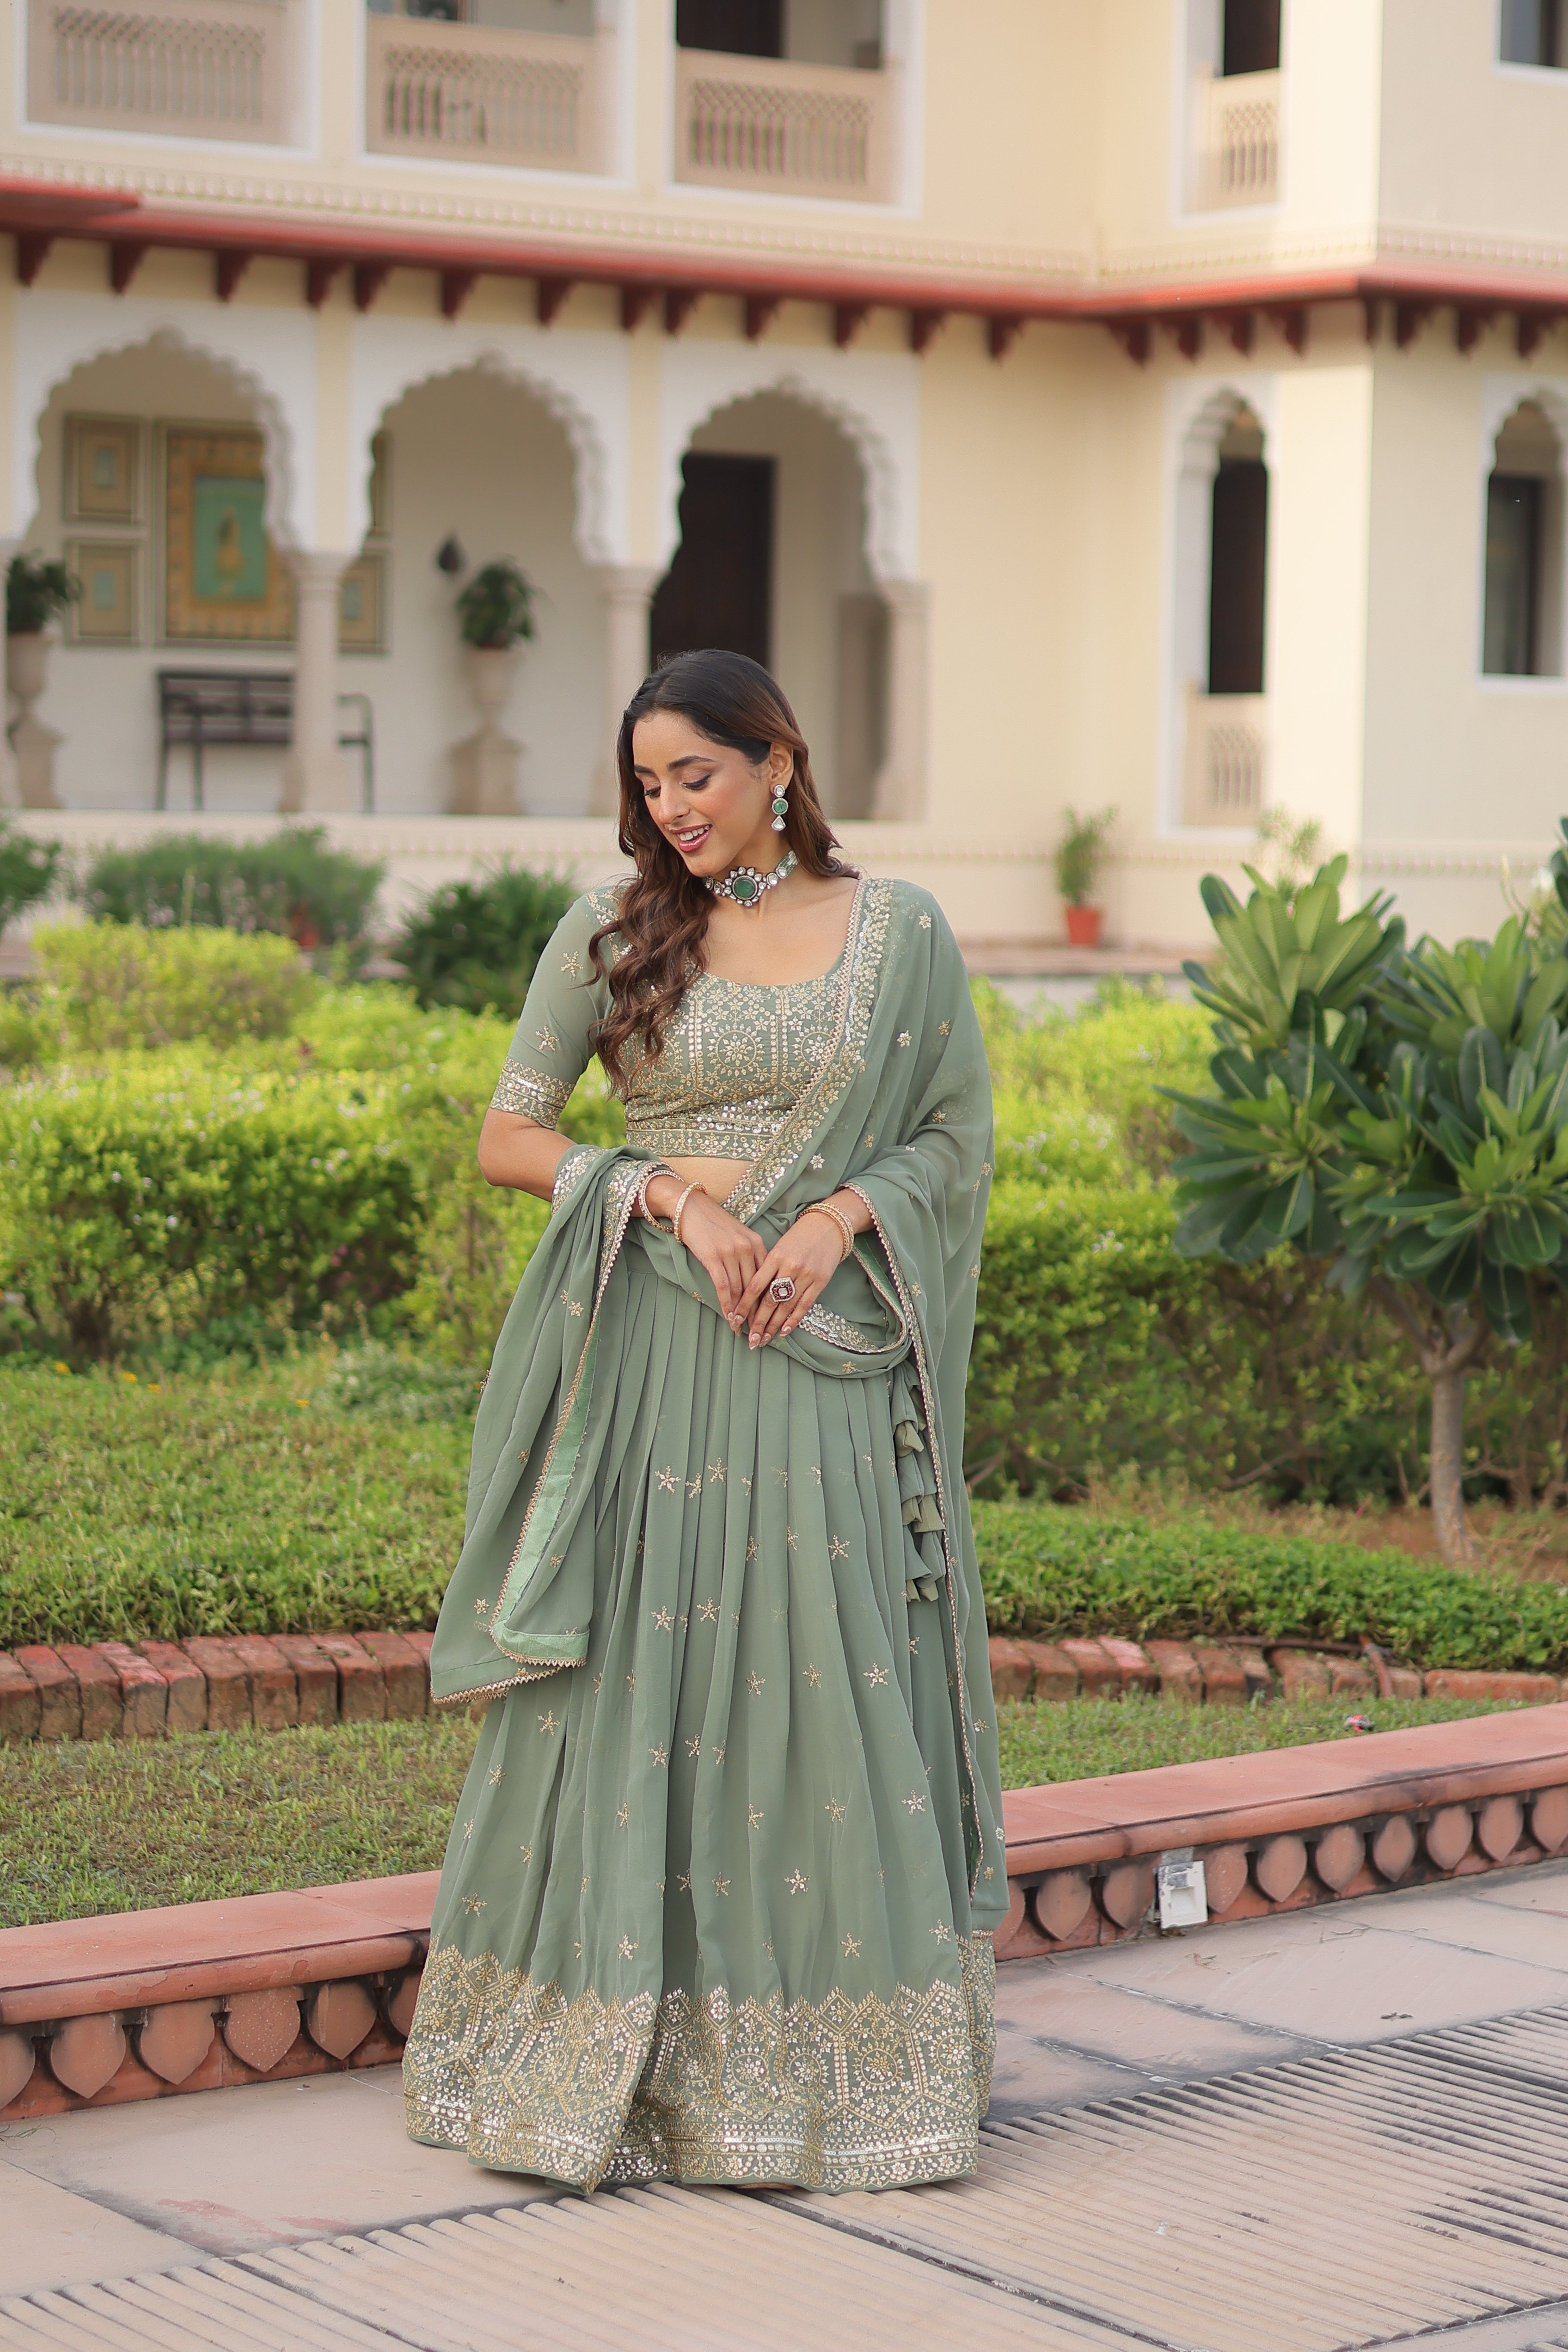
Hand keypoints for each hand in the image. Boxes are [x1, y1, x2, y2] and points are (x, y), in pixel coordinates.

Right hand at [659, 1186, 768, 1324]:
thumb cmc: (713, 1223)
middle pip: (754, 1287)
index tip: (766, 1317)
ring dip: (739, 1312)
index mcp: (757, 1243)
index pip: (766, 1277)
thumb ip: (749, 1255)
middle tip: (754, 1330)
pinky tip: (727, 1316)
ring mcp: (731, 1251)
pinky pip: (723, 1286)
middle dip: (754, 1311)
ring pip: (739, 1289)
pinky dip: (726, 1304)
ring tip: (738, 1328)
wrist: (690, 1206)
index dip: (766, 1300)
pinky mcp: (713, 1256)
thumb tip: (753, 1284)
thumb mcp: (738, 1236)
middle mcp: (747, 1247)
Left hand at [736, 1212, 843, 1347]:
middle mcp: (789, 1267)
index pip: (755, 1286)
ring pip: (785, 1306)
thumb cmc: (798, 1236)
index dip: (744, 1305)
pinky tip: (784, 1331)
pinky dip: (793, 1320)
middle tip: (750, 1340)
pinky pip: (804, 1305)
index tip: (736, 1319)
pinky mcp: (820, 1281)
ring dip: (773, 1326)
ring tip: (764, 1340)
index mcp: (775, 1256)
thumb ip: (767, 1268)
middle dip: (758, 1323)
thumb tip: (752, 1293)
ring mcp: (806, 1275)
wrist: (828, 1225)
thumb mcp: (779, 1246)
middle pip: (769, 1300)